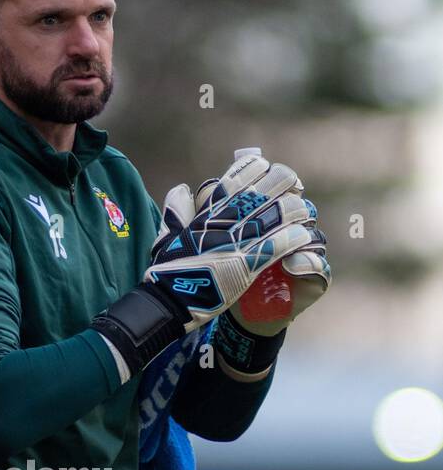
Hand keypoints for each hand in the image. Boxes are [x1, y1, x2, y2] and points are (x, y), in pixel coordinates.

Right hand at [142, 153, 315, 329]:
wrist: (168, 300)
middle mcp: (227, 219)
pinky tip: (303, 235)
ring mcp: (238, 241)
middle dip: (286, 185)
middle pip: (268, 187)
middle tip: (295, 191)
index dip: (261, 169)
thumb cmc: (166, 271)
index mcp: (209, 210)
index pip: (240, 175)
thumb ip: (177, 211)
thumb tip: (183, 189)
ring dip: (296, 210)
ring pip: (280, 212)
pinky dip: (295, 237)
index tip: (270, 172)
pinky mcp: (248, 264)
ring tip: (304, 214)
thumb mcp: (168, 234)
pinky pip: (280, 243)